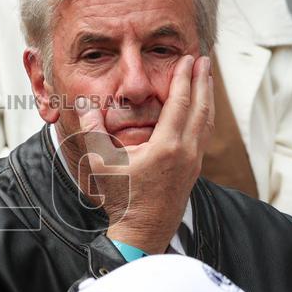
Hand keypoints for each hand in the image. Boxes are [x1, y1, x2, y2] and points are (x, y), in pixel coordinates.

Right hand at [78, 55, 213, 253]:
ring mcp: (193, 163)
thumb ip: (93, 130)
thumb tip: (84, 103)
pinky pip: (204, 135)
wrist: (141, 231)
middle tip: (204, 60)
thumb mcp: (101, 163)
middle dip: (202, 81)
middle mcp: (186, 152)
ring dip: (207, 98)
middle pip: (201, 108)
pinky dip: (205, 116)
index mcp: (166, 146)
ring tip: (206, 79)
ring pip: (206, 122)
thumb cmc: (121, 199)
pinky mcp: (194, 171)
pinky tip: (201, 110)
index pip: (180, 102)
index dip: (184, 78)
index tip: (188, 60)